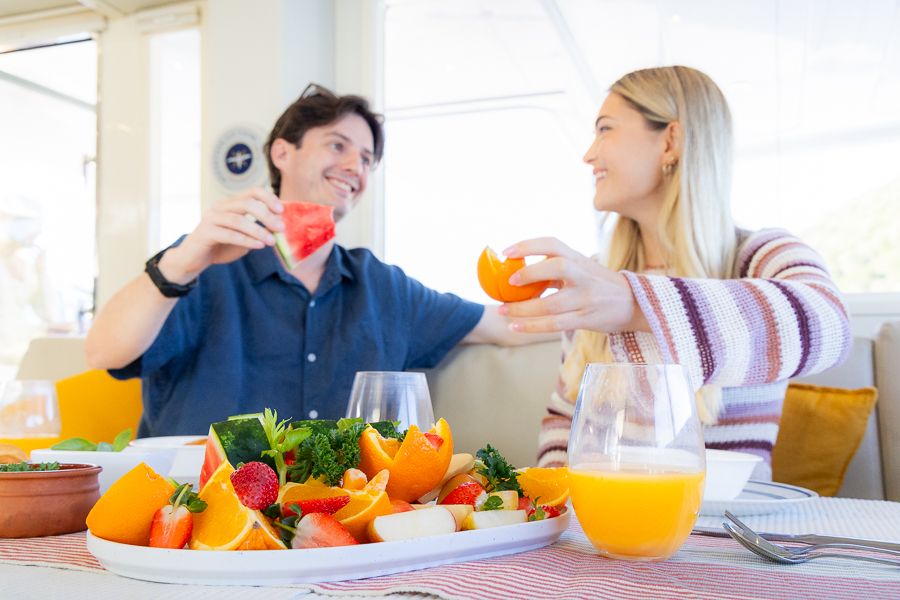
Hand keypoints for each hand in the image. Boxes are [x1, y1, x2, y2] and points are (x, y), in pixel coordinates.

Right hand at [159, 188, 284, 282]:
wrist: (194, 259)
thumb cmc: (222, 246)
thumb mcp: (245, 237)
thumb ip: (259, 230)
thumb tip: (279, 227)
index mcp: (231, 204)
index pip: (252, 192)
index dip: (268, 198)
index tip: (281, 210)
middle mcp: (221, 207)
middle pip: (247, 203)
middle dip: (266, 215)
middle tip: (281, 228)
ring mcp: (211, 218)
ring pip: (238, 220)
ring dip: (258, 230)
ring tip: (272, 241)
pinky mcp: (205, 233)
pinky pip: (228, 234)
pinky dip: (246, 240)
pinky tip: (258, 246)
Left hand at [498, 237, 647, 333]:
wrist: (635, 304)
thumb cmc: (598, 285)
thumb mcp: (582, 269)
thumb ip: (555, 269)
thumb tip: (517, 272)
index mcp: (578, 259)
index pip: (553, 244)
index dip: (529, 245)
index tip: (506, 251)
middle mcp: (583, 276)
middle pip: (557, 268)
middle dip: (530, 273)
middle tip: (508, 281)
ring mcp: (586, 298)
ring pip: (550, 304)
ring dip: (522, 308)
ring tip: (502, 310)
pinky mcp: (586, 319)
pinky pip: (555, 324)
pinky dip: (532, 326)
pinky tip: (515, 327)